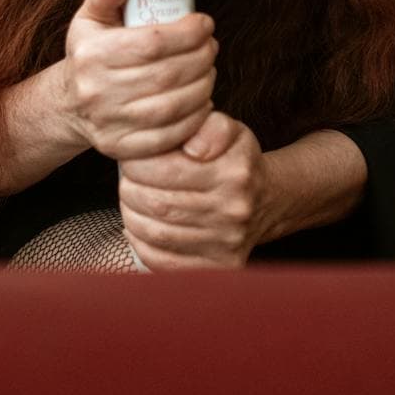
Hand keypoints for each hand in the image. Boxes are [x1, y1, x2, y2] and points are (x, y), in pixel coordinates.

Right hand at [59, 0, 218, 161]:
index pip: (151, 44)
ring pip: (172, 107)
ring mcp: (109, 124)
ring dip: (202, 86)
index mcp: (91, 55)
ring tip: (209, 70)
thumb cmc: (89, 55)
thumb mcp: (89, 19)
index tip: (204, 24)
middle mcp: (97, 92)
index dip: (186, 33)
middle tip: (211, 46)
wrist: (70, 104)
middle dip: (200, 58)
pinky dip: (194, 118)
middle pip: (166, 76)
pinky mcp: (121, 148)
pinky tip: (202, 100)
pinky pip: (168, 136)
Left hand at [117, 111, 267, 269]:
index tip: (132, 160)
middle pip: (157, 204)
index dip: (137, 165)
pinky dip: (141, 243)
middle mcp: (233, 210)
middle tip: (127, 181)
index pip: (165, 170)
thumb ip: (210, 127)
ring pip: (156, 233)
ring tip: (132, 201)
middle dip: (130, 190)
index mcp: (233, 172)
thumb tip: (192, 147)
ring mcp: (226, 243)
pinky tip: (140, 227)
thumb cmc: (235, 162)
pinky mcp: (218, 267)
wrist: (267, 201)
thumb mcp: (229, 131)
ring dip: (131, 215)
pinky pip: (163, 261)